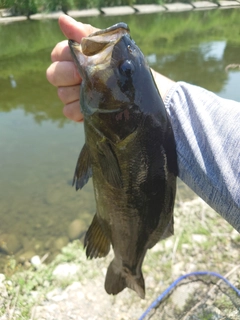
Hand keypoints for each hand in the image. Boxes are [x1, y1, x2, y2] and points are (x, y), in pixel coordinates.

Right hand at [46, 15, 174, 121]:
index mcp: (76, 57)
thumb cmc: (124, 65)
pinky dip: (79, 109)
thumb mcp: (108, 46)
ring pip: (61, 93)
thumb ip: (86, 34)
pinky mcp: (80, 112)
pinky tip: (93, 106)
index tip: (81, 59)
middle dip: (68, 75)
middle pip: (53, 74)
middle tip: (84, 76)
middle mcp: (71, 76)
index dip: (64, 56)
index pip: (57, 54)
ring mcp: (74, 95)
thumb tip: (62, 20)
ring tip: (95, 91)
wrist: (139, 89)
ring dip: (76, 93)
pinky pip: (68, 111)